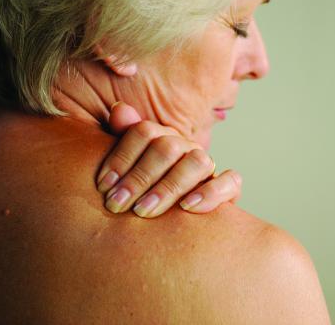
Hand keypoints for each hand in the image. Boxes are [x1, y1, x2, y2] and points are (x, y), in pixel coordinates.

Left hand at [95, 102, 241, 217]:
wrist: (178, 224)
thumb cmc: (143, 196)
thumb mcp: (128, 171)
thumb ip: (122, 140)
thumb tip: (119, 110)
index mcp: (162, 137)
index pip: (144, 132)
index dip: (122, 157)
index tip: (104, 186)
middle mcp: (187, 147)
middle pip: (167, 148)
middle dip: (139, 177)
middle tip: (117, 204)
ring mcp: (209, 166)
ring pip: (198, 161)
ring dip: (169, 187)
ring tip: (145, 211)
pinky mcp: (229, 188)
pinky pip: (230, 181)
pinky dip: (211, 192)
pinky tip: (187, 207)